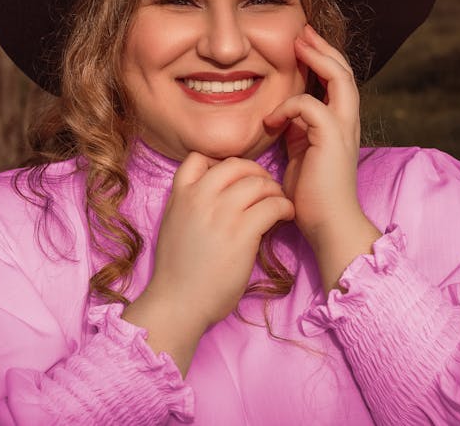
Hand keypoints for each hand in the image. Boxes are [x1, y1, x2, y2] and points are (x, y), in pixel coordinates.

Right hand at [147, 153, 294, 329]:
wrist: (178, 303)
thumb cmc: (177, 270)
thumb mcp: (173, 223)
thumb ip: (190, 202)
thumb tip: (218, 192)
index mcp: (181, 194)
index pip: (199, 157)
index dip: (220, 163)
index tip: (233, 178)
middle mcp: (200, 197)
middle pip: (236, 165)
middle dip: (255, 172)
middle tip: (265, 186)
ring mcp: (222, 213)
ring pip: (258, 183)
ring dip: (274, 189)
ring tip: (279, 201)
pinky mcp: (242, 232)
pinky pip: (272, 206)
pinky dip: (284, 207)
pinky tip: (286, 215)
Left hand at [263, 23, 362, 243]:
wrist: (327, 225)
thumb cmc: (310, 195)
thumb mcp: (300, 152)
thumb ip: (295, 129)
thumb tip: (279, 112)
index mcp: (339, 124)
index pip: (337, 81)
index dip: (322, 58)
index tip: (301, 42)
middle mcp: (347, 122)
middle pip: (344, 71)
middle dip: (323, 48)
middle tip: (303, 31)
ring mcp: (343, 129)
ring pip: (340, 79)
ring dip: (318, 58)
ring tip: (298, 44)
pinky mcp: (332, 139)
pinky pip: (310, 106)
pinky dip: (288, 107)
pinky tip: (270, 120)